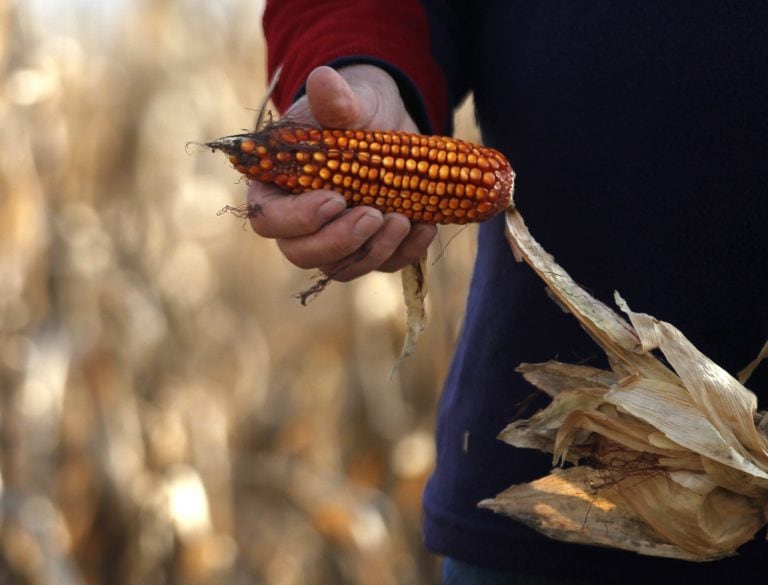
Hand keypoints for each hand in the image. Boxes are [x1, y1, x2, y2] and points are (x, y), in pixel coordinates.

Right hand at [246, 64, 436, 280]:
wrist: (388, 123)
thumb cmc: (353, 112)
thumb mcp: (347, 102)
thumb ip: (334, 101)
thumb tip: (323, 79)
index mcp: (276, 188)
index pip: (270, 220)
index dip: (298, 219)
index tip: (335, 198)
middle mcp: (299, 223)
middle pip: (302, 254)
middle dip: (340, 242)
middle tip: (374, 215)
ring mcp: (334, 240)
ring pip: (342, 268)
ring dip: (374, 251)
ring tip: (403, 219)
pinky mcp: (369, 248)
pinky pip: (382, 265)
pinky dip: (405, 253)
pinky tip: (425, 227)